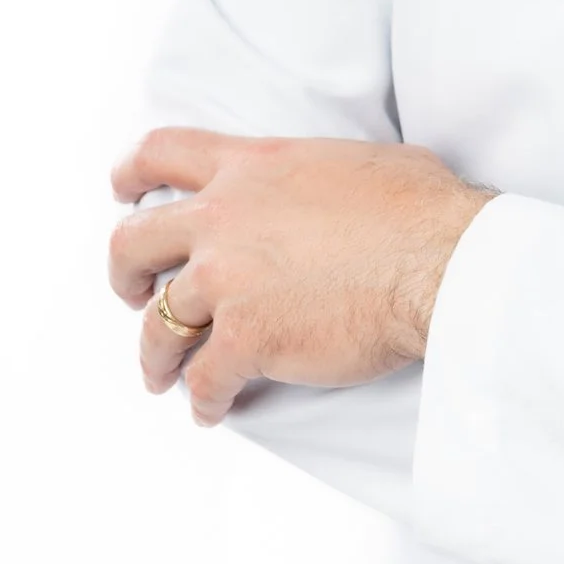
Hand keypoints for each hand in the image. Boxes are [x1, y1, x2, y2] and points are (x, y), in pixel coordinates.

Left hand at [106, 129, 489, 424]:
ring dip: (155, 354)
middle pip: (133, 243)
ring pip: (157, 324)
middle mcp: (225, 217)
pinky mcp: (246, 339)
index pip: (162, 153)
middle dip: (125, 275)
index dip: (131, 174)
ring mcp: (228, 280)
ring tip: (162, 373)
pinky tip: (212, 410)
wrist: (441, 261)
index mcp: (253, 167)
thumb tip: (356, 182)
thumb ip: (327, 172)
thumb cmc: (423, 209)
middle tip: (135, 293)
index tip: (122, 191)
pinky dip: (202, 400)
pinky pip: (201, 380)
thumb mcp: (364, 161)